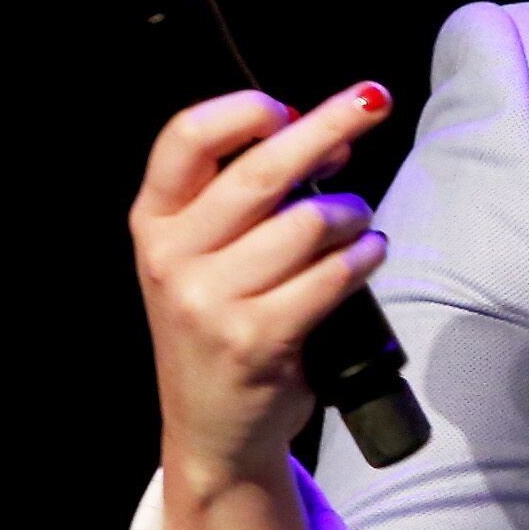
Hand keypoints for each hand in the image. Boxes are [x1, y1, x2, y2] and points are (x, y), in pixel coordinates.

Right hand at [131, 82, 395, 491]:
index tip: (291, 108)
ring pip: (311, 223)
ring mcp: (210, 301)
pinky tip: (367, 256)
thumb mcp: (204, 253)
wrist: (211, 426)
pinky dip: (365, 257)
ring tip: (358, 227)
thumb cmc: (222, 320)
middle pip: (262, 170)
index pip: (187, 137)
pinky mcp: (257, 338)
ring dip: (354, 215)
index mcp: (155, 221)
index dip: (247, 110)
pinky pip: (334, 275)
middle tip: (373, 103)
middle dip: (329, 128)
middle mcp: (172, 257)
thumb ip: (243, 195)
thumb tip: (325, 134)